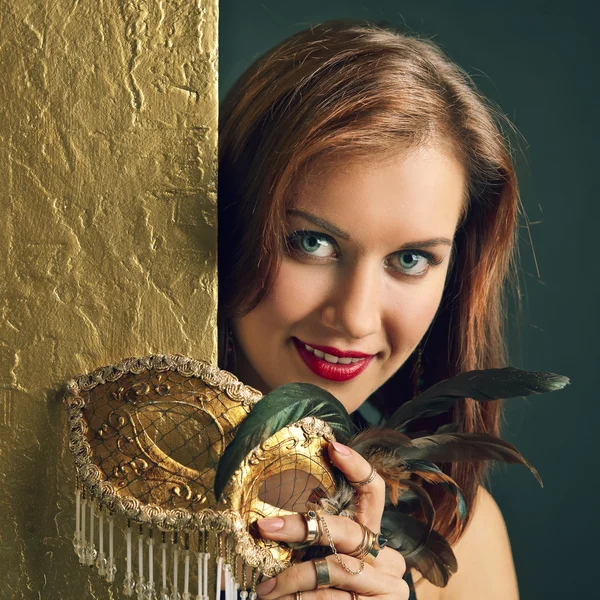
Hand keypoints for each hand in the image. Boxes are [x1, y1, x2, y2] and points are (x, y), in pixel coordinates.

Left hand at [255, 441, 409, 598]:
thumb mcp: (327, 565)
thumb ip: (318, 546)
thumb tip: (270, 519)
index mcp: (374, 537)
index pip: (375, 492)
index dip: (358, 467)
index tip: (332, 445)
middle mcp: (387, 558)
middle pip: (346, 530)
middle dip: (301, 527)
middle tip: (264, 527)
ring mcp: (388, 587)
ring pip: (333, 571)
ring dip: (291, 580)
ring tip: (263, 590)